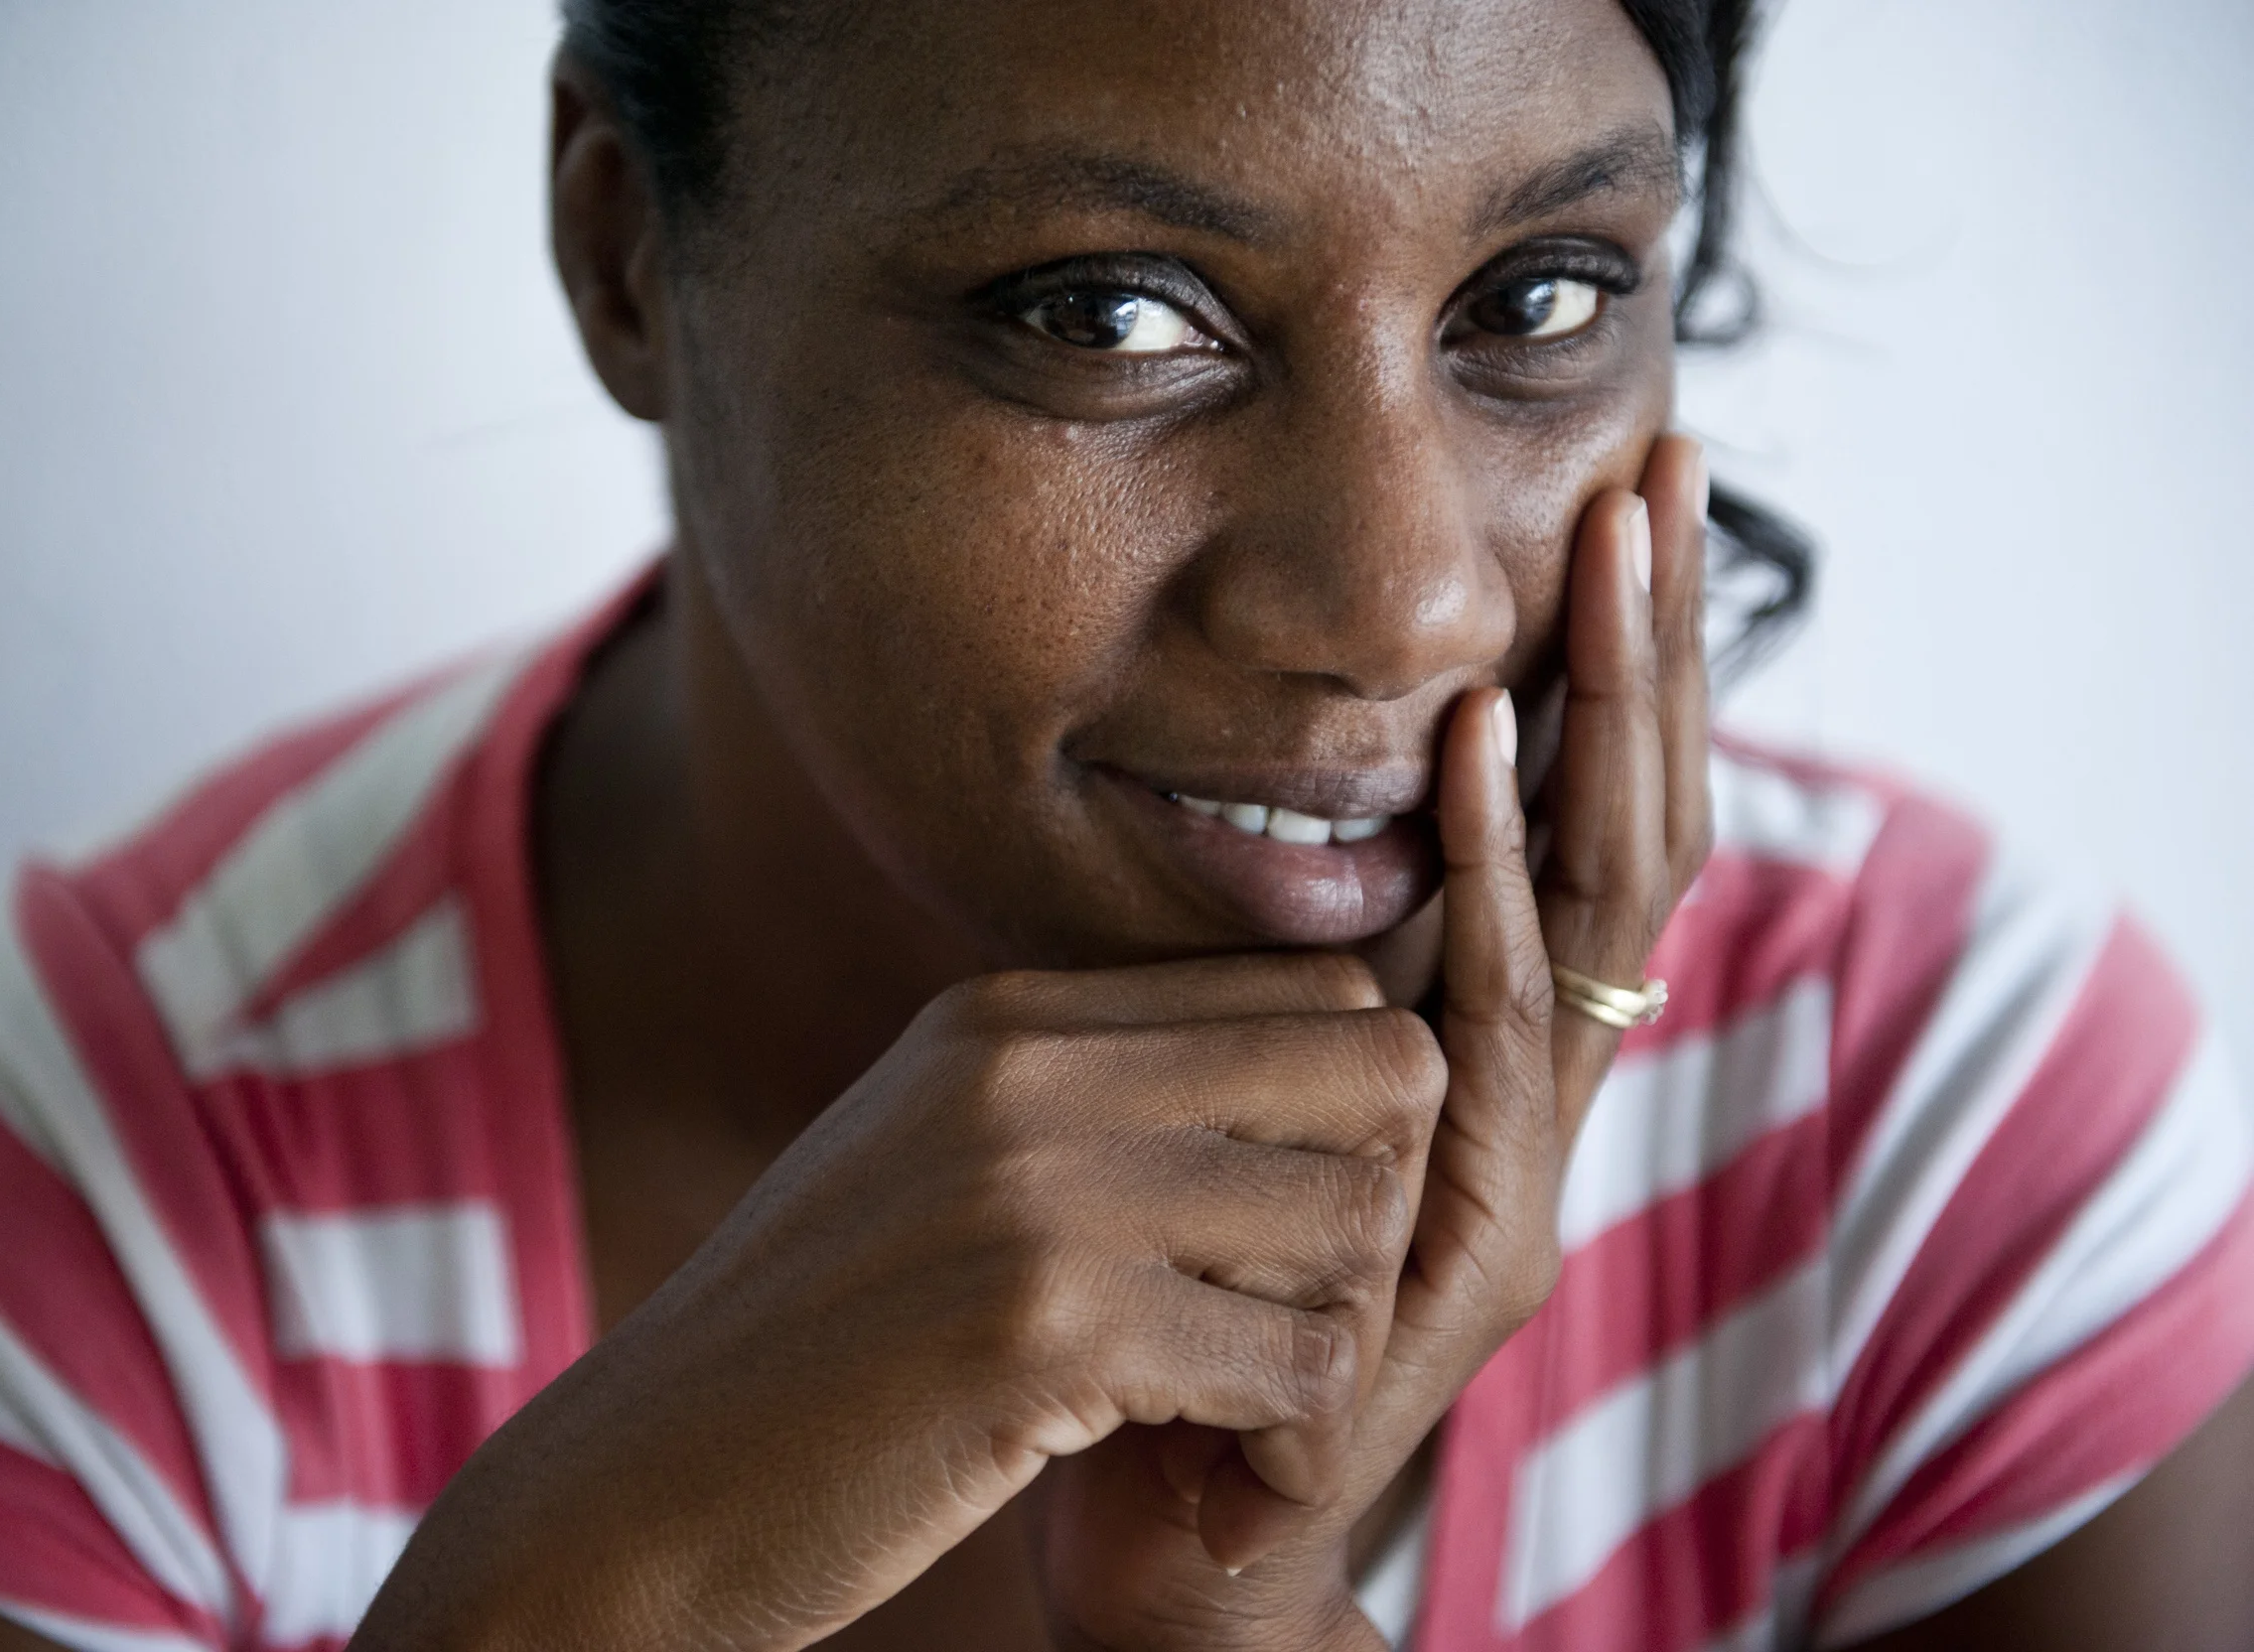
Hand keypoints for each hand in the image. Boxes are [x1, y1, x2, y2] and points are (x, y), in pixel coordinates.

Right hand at [353, 955, 1445, 1650]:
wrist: (637, 1497)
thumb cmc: (805, 1360)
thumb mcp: (932, 1170)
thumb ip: (1076, 1105)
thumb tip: (1278, 1083)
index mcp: (1007, 1017)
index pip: (1310, 993)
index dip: (1348, 1127)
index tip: (1285, 1256)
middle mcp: (1029, 1066)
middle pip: (1376, 1067)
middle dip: (1375, 1215)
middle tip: (1301, 1339)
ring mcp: (1036, 1185)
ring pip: (1354, 1219)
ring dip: (1336, 1347)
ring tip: (1251, 1433)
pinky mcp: (1046, 1325)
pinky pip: (1298, 1366)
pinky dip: (1293, 1454)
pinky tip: (1220, 1501)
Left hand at [1031, 434, 1716, 1650]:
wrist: (1154, 1518)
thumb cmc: (1182, 1280)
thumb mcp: (1242, 1073)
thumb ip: (1293, 957)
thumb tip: (1282, 794)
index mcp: (1489, 1041)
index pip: (1583, 818)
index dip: (1617, 661)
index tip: (1617, 489)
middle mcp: (1536, 1092)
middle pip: (1629, 830)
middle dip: (1652, 647)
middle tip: (1662, 465)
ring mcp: (1520, 1167)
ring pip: (1597, 907)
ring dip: (1600, 717)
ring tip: (1603, 550)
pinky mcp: (1473, 1245)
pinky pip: (1487, 1026)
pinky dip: (1480, 869)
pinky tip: (1473, 741)